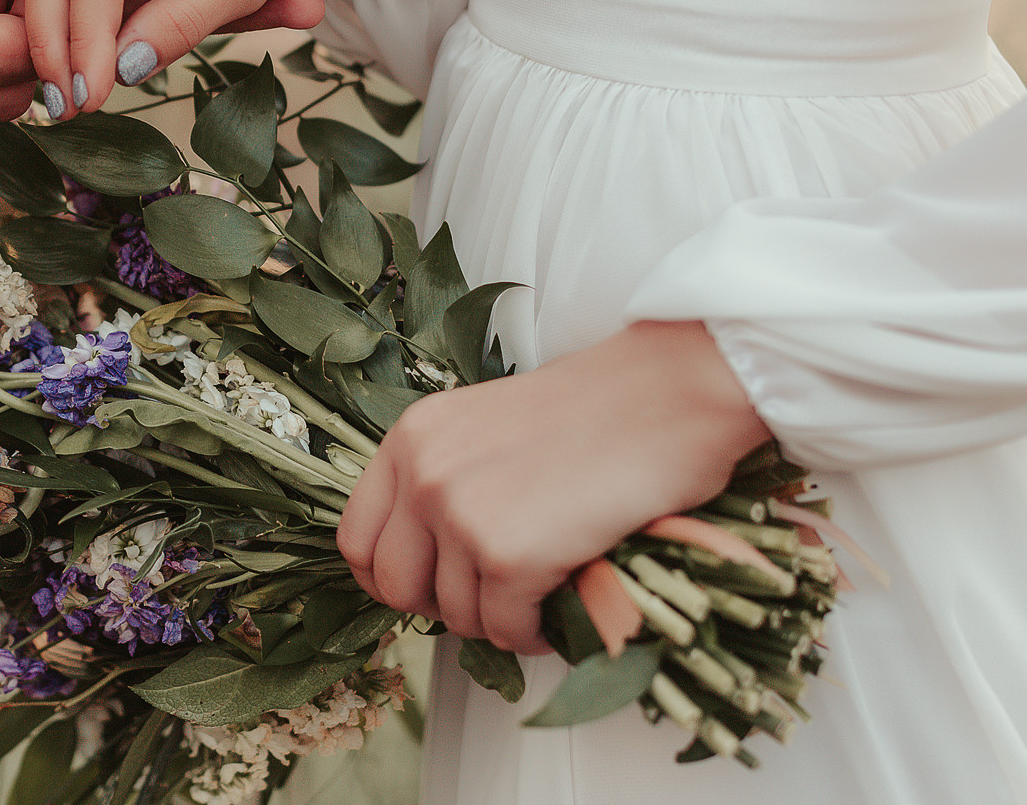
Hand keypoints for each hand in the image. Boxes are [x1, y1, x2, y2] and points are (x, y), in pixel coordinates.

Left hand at [336, 321, 770, 653]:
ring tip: (542, 591)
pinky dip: (535, 631)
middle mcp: (423, 473)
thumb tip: (432, 562)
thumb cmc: (599, 410)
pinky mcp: (510, 555)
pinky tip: (561, 605)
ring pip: (455, 615)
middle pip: (396, 587)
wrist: (669, 394)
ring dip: (500, 618)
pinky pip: (505, 628)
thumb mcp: (487, 429)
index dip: (391, 578)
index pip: (357, 539)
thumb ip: (447, 481)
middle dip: (445, 606)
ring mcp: (461, 513)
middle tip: (493, 598)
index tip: (429, 588)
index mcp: (412, 438)